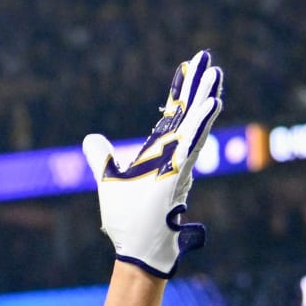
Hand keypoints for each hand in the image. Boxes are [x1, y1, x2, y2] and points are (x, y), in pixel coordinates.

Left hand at [82, 50, 224, 277]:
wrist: (136, 248)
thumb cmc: (127, 219)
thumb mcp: (107, 180)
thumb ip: (100, 158)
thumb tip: (91, 138)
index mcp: (158, 153)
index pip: (171, 115)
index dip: (179, 91)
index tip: (188, 66)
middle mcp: (172, 155)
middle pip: (186, 113)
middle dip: (196, 86)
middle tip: (206, 58)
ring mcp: (178, 164)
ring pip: (194, 125)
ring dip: (204, 99)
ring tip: (214, 74)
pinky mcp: (178, 174)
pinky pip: (192, 145)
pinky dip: (200, 124)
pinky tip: (212, 104)